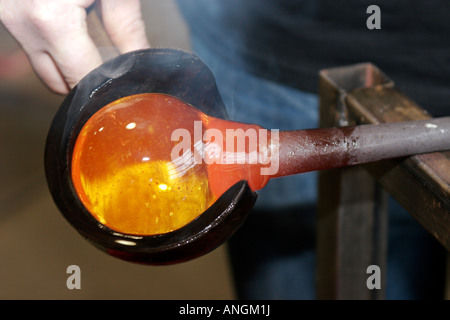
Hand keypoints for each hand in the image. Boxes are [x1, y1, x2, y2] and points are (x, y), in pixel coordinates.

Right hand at [0, 0, 149, 93]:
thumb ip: (128, 29)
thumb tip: (141, 62)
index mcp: (51, 20)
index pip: (84, 79)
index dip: (109, 85)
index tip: (128, 85)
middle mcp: (20, 24)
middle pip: (59, 81)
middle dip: (89, 80)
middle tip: (115, 68)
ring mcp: (7, 17)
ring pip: (44, 66)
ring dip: (71, 65)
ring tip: (97, 47)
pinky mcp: (4, 10)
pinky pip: (35, 45)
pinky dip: (57, 47)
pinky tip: (77, 30)